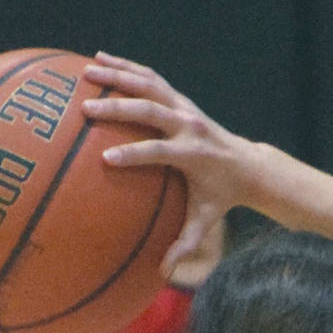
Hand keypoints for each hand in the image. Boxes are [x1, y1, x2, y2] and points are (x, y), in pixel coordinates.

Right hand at [81, 52, 258, 277]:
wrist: (248, 165)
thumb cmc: (222, 196)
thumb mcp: (206, 219)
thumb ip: (186, 243)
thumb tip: (165, 274)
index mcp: (193, 155)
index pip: (161, 152)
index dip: (135, 155)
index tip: (107, 159)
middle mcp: (189, 126)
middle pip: (152, 112)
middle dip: (119, 110)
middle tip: (86, 110)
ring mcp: (185, 108)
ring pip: (150, 85)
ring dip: (118, 76)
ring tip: (85, 71)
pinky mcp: (180, 99)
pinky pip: (152, 78)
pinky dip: (127, 67)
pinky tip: (99, 59)